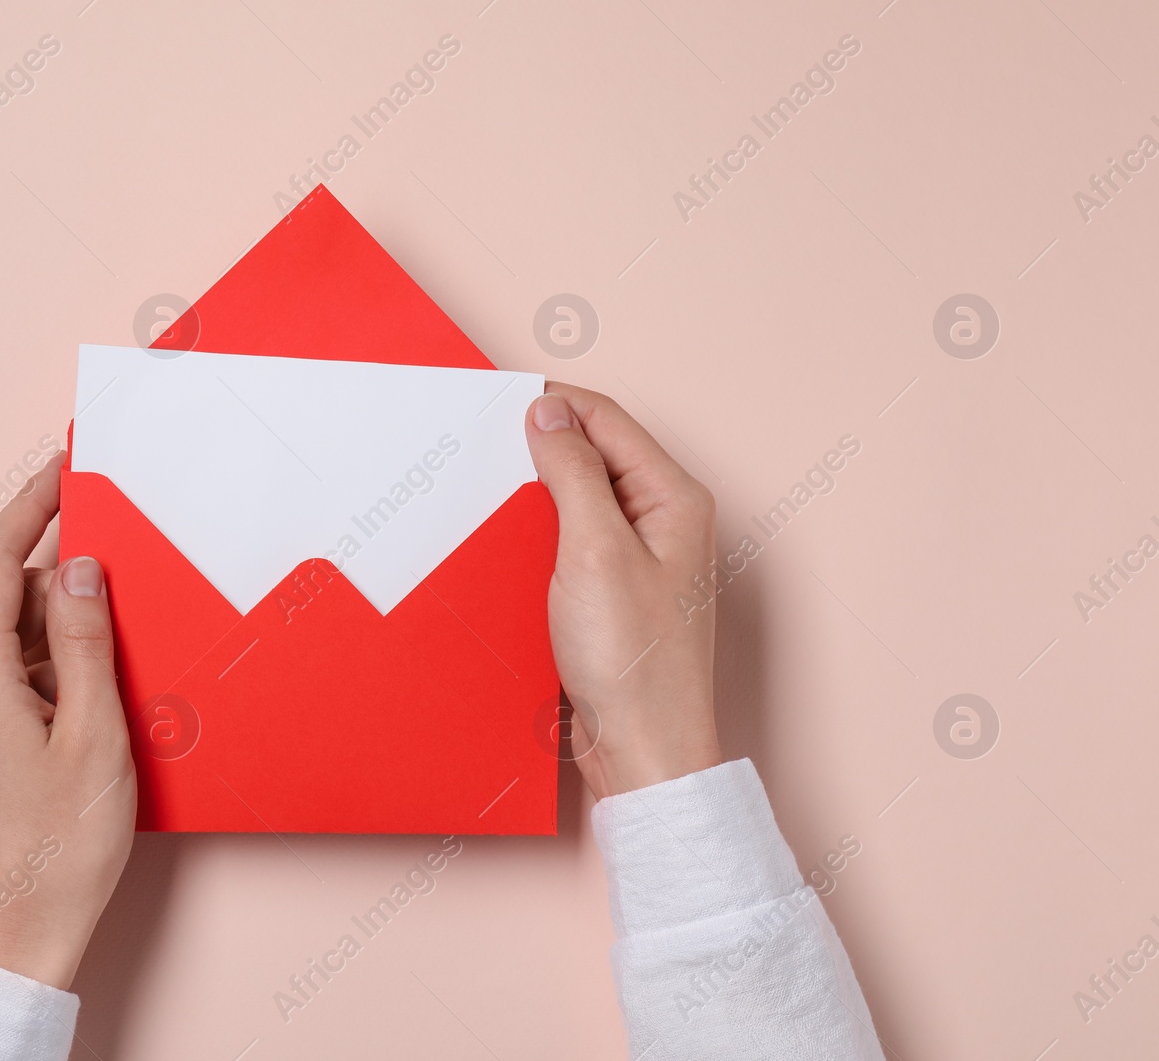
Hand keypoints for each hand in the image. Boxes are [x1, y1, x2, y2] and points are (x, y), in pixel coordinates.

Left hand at [0, 454, 136, 989]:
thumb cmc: (60, 849)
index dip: (29, 506)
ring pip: (11, 640)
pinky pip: (10, 675)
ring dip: (63, 632)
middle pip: (4, 599)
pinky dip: (53, 667)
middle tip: (125, 571)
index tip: (62, 467)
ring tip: (122, 665)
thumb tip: (76, 566)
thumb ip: (84, 642)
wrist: (18, 933)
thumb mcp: (94, 735)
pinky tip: (98, 694)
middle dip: (62, 579)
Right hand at [524, 383, 722, 797]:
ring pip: (580, 497)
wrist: (643, 753)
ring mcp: (643, 557)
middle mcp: (665, 520)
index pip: (606, 419)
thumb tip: (548, 413)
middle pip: (595, 454)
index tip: (495, 407)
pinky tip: (510, 543)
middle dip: (540, 447)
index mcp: (674, 497)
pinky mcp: (617, 592)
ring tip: (491, 494)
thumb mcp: (594, 550)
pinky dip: (541, 533)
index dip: (551, 405)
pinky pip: (574, 540)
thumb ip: (573, 473)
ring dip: (537, 493)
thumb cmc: (634, 663)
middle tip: (484, 450)